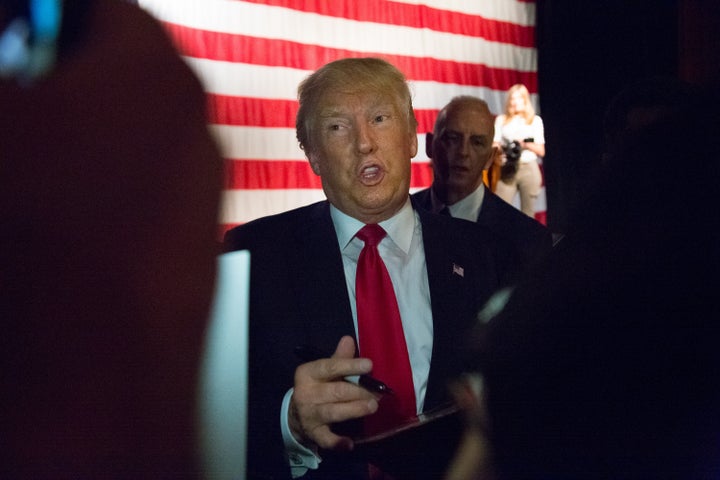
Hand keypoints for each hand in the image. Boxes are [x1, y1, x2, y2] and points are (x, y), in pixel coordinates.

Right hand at [288, 336, 378, 450]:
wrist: (296, 414)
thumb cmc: (317, 387)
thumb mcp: (324, 370)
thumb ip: (339, 358)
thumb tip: (349, 340)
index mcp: (308, 373)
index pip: (330, 367)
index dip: (350, 366)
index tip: (369, 365)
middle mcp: (306, 393)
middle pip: (335, 391)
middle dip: (359, 392)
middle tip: (377, 393)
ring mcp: (308, 414)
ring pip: (333, 412)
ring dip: (354, 410)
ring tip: (372, 407)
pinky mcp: (313, 433)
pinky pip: (325, 439)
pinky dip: (337, 442)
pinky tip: (349, 444)